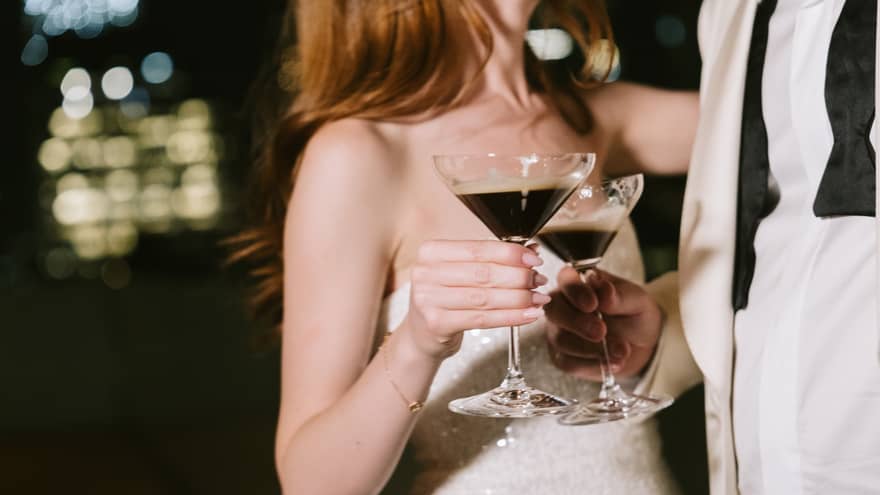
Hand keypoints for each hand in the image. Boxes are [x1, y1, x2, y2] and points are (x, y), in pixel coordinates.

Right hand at [402, 240, 549, 359]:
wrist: (421, 334)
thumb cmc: (445, 298)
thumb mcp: (459, 273)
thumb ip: (489, 260)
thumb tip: (531, 251)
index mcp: (431, 252)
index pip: (478, 248)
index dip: (510, 253)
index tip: (534, 259)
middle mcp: (425, 273)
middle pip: (483, 273)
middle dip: (518, 277)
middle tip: (538, 280)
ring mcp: (427, 299)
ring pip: (485, 297)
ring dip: (519, 298)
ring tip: (538, 298)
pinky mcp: (436, 324)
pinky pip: (482, 319)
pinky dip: (510, 317)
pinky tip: (528, 314)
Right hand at [545, 266, 662, 379]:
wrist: (638, 345)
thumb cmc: (634, 315)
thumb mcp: (636, 302)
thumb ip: (620, 296)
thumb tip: (604, 290)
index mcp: (578, 282)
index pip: (566, 279)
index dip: (575, 291)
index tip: (592, 304)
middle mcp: (562, 304)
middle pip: (554, 309)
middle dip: (577, 322)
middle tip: (601, 332)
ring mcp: (558, 331)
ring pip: (561, 339)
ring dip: (591, 348)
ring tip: (621, 351)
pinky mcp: (562, 357)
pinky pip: (569, 362)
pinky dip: (592, 365)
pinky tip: (613, 363)